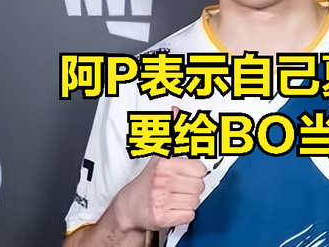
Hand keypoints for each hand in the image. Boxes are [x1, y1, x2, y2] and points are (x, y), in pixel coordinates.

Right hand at [113, 106, 206, 231]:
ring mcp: (162, 200)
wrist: (128, 208)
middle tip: (179, 187)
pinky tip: (173, 209)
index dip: (194, 172)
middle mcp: (163, 181)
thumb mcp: (160, 155)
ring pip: (196, 201)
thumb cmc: (147, 182)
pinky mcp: (163, 218)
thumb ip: (172, 133)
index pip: (200, 168)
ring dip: (188, 201)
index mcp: (165, 164)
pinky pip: (189, 215)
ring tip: (175, 197)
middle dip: (192, 187)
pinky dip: (184, 214)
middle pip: (200, 185)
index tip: (184, 173)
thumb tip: (176, 110)